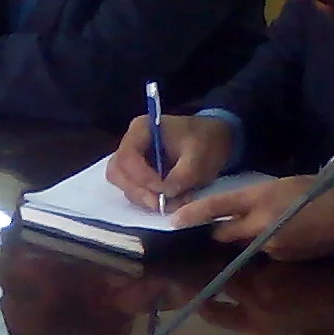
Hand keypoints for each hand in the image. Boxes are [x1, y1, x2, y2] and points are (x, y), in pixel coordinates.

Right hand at [106, 112, 233, 209]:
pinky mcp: (139, 173)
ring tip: (169, 203)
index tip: (163, 190)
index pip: (127, 156)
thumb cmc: (206, 142)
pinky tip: (168, 201)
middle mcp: (131, 143)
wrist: (216, 140)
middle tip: (159, 205)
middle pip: (117, 172)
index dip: (141, 177)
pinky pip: (134, 189)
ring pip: (123, 184)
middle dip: (137, 191)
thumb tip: (164, 197)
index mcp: (142, 129)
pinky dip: (148, 199)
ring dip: (143, 198)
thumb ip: (181, 176)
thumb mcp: (199, 158)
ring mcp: (133, 159)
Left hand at [173, 174, 333, 261]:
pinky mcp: (281, 259)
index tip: (175, 219)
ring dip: (248, 240)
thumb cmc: (326, 193)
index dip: (194, 213)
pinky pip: (264, 254)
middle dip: (221, 232)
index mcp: (262, 198)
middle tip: (221, 227)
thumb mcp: (288, 185)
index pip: (219, 206)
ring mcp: (270, 245)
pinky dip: (267, 248)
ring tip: (269, 229)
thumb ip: (260, 199)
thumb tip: (240, 211)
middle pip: (225, 234)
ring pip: (245, 245)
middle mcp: (261, 224)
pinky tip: (286, 239)